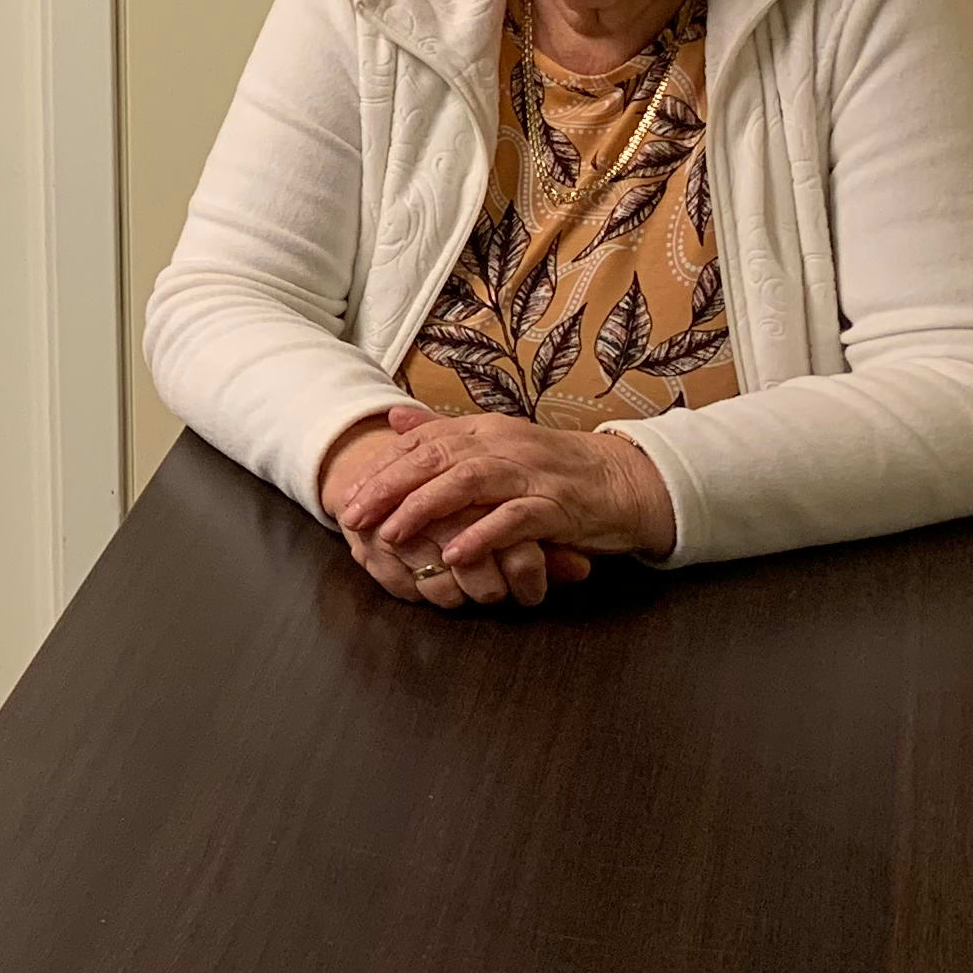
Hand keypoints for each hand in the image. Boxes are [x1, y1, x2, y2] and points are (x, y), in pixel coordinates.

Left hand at [327, 405, 676, 584]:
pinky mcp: (558, 504)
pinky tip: (456, 553)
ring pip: (468, 483)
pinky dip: (483, 535)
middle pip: (435, 459)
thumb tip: (394, 419)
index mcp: (484, 429)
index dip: (381, 468)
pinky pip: (516, 519)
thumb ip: (445, 433)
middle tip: (353, 517)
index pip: (421, 442)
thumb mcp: (495, 445)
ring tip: (391, 534)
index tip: (348, 495)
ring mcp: (531, 472)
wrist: (625, 480)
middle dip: (389, 488)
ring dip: (425, 509)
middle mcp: (503, 444)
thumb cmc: (552, 469)